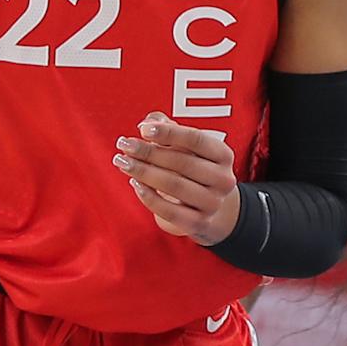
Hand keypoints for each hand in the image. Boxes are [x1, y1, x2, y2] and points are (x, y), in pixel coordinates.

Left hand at [114, 113, 240, 244]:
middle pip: (182, 162)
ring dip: (144, 172)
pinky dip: (149, 197)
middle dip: (149, 152)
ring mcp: (213, 203)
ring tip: (123, 162)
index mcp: (223, 155)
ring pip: (174, 185)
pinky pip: (169, 211)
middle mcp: (223, 180)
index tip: (142, 129)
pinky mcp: (199, 223)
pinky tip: (135, 184)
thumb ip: (168, 129)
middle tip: (124, 145)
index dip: (168, 133)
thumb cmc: (192, 170)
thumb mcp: (186, 147)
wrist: (206, 207)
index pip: (196, 139)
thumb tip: (148, 121)